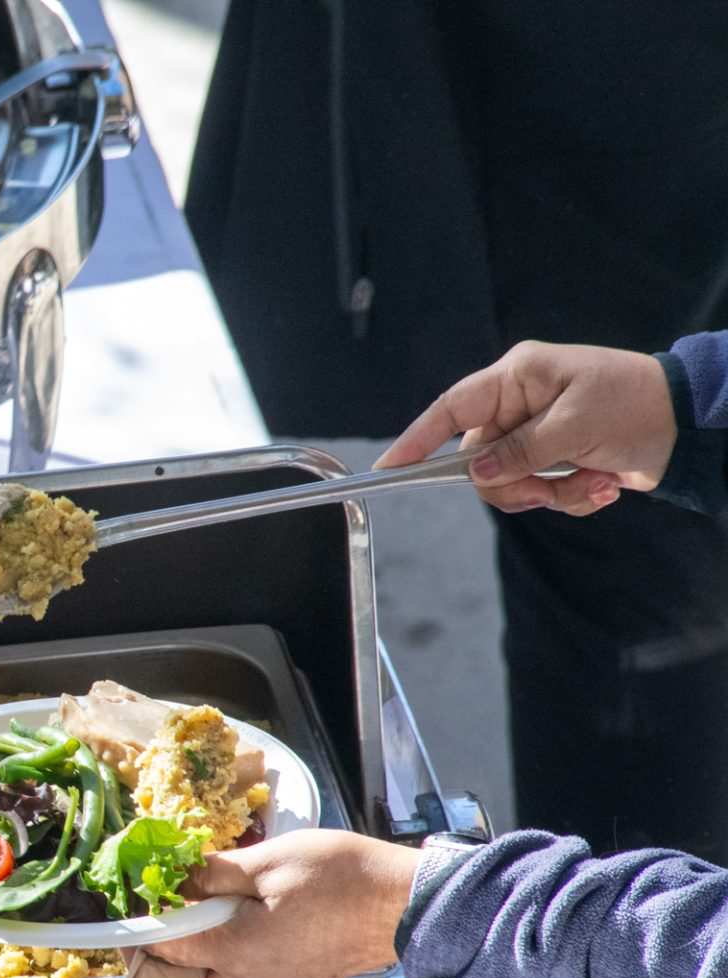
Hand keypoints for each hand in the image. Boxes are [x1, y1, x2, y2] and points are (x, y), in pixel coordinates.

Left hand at [144, 829, 418, 977]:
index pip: (168, 950)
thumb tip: (173, 880)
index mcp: (238, 954)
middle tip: (158, 923)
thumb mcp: (269, 860)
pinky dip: (235, 957)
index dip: (143, 928)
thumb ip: (213, 875)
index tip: (131, 907)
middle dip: (166, 961)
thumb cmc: (341, 877)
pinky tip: (241, 923)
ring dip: (202, 958)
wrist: (409, 904)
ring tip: (197, 916)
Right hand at [375, 340, 676, 515]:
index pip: (451, 408)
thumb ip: (521, 451)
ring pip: (512, 481)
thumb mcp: (576, 425)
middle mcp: (522, 404)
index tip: (388, 467)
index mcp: (518, 378)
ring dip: (554, 493)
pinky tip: (605, 484)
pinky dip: (574, 496)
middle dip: (516, 484)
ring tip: (596, 482)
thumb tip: (479, 475)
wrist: (693, 424)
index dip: (417, 438)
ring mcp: (540, 432)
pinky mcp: (559, 458)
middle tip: (546, 491)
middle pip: (480, 459)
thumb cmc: (638, 405)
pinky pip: (542, 491)